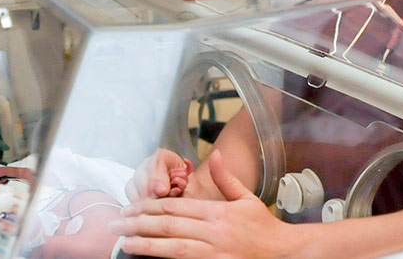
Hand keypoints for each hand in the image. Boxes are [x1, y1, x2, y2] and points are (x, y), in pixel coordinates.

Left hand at [110, 149, 296, 257]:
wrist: (286, 254)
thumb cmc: (264, 228)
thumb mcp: (247, 199)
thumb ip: (227, 178)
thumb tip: (216, 154)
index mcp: (217, 212)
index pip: (175, 206)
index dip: (149, 206)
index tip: (130, 207)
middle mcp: (213, 231)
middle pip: (168, 225)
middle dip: (138, 224)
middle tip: (115, 224)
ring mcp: (214, 252)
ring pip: (173, 247)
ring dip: (145, 244)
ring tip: (125, 242)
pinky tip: (150, 258)